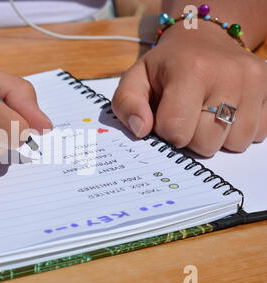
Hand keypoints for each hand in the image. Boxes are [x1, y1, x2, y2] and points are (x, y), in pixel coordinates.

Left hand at [112, 21, 266, 156]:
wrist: (203, 40)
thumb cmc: (165, 65)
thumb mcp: (135, 78)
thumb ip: (127, 104)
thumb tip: (141, 131)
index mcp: (190, 70)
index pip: (176, 131)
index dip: (165, 132)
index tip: (164, 116)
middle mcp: (229, 74)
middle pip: (206, 143)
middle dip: (190, 138)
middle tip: (185, 115)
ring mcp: (255, 82)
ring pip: (234, 144)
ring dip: (215, 137)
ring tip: (205, 113)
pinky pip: (257, 135)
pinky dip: (238, 131)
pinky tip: (225, 112)